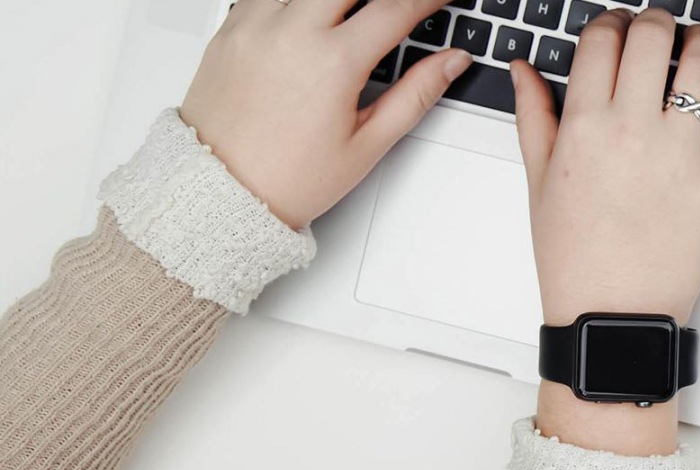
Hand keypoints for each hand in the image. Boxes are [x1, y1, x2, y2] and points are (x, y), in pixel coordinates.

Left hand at [180, 0, 472, 228]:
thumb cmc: (288, 179)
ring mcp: (255, 26)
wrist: (220, 193)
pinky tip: (311, 14)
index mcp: (333, 63)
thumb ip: (416, 94)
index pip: (396, 9)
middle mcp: (290, 34)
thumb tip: (452, 63)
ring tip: (351, 15)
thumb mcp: (368, 144)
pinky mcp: (230, 29)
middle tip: (396, 7)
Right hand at [513, 8, 699, 326]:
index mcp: (584, 126)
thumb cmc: (576, 257)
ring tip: (699, 43)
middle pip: (652, 37)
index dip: (611, 22)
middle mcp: (633, 131)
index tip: (617, 26)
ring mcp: (681, 153)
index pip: (602, 39)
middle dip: (655, 20)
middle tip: (658, 27)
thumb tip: (524, 69)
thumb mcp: (539, 181)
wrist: (614, 314)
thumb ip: (534, 115)